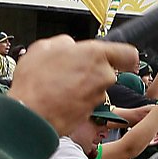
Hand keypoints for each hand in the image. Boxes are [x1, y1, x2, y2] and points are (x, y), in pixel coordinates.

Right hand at [8, 35, 131, 137]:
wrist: (29, 114)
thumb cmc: (35, 82)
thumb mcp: (44, 46)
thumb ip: (65, 43)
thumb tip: (70, 47)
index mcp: (96, 55)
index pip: (128, 54)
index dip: (125, 57)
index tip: (122, 58)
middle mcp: (102, 77)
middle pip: (106, 71)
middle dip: (90, 71)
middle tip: (68, 70)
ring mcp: (97, 98)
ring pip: (94, 88)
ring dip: (80, 86)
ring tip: (57, 85)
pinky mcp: (89, 114)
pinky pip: (85, 103)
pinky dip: (75, 101)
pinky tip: (56, 98)